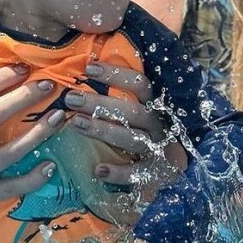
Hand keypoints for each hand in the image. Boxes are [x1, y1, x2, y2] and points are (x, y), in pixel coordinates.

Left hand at [65, 62, 187, 186]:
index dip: (117, 75)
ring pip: (133, 139)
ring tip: (77, 123)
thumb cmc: (143, 138)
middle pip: (133, 111)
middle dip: (100, 104)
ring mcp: (159, 150)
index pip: (141, 85)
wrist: (170, 174)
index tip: (89, 68)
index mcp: (154, 107)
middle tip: (71, 98)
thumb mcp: (136, 116)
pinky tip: (98, 170)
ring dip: (104, 130)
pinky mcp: (156, 175)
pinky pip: (138, 174)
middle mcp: (158, 126)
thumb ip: (117, 100)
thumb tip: (85, 74)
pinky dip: (118, 172)